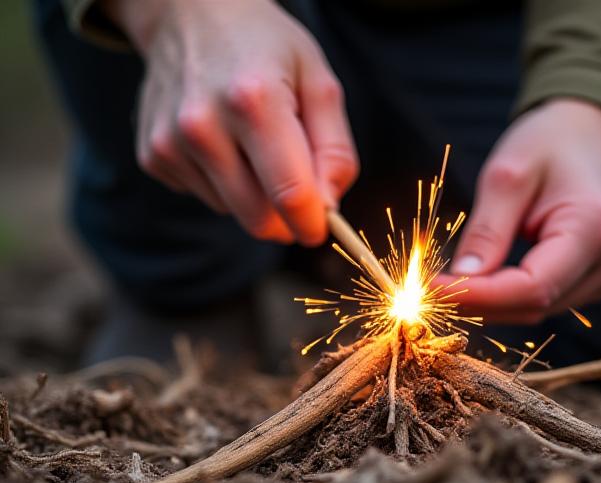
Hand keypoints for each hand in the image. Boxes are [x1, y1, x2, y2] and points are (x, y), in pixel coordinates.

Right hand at [105, 0, 357, 244]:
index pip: (290, 194)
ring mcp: (170, 143)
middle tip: (296, 189)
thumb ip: (335, 149)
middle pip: (258, 218)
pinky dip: (223, 183)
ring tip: (252, 143)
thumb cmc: (267, 48)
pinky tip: (222, 141)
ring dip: (254, 195)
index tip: (322, 229)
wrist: (192, 15)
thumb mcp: (319, 83)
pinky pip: (205, 197)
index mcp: (253, 101)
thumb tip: (328, 205)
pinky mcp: (152, 156)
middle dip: (284, 217)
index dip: (312, 223)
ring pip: (232, 211)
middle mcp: (202, 125)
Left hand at [437, 99, 600, 322]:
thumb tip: (462, 281)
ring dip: (494, 302)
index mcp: (597, 227)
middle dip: (479, 302)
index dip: (478, 296)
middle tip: (430, 288)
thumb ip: (487, 231)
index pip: (532, 288)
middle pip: (536, 305)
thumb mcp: (507, 174)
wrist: (595, 131)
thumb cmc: (552, 142)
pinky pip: (551, 299)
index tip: (430, 288)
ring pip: (541, 309)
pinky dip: (513, 295)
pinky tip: (488, 278)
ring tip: (454, 282)